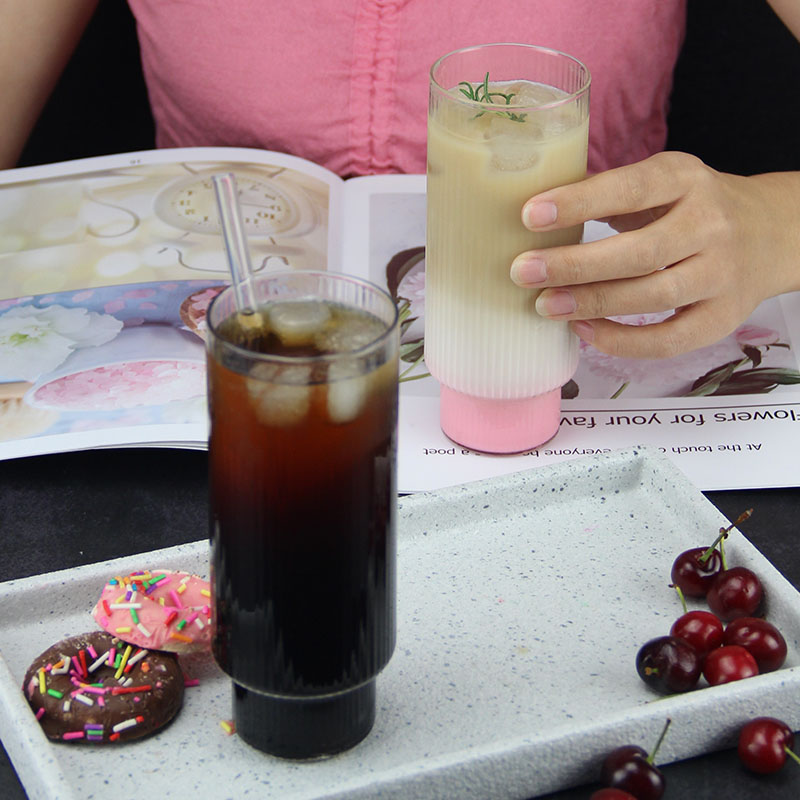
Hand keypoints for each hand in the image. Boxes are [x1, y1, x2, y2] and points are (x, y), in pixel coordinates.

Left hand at [510, 151, 799, 358]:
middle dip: (574, 265)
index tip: (530, 216)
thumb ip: (610, 195)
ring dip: (592, 304)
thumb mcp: (661, 183)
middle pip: (640, 252)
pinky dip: (622, 341)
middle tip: (523, 272)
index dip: (579, 203)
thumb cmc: (691, 207)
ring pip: (653, 296)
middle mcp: (710, 224)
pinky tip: (585, 331)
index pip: (631, 189)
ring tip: (545, 305)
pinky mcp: (723, 317)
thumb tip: (536, 215)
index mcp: (686, 179)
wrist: (771, 233)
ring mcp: (721, 273)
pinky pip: (669, 340)